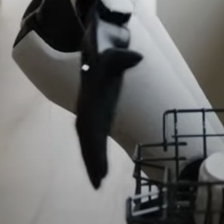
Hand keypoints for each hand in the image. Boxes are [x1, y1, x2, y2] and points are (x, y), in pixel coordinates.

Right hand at [75, 0, 142, 188]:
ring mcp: (91, 109)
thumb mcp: (114, 51)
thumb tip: (137, 57)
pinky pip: (94, 134)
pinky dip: (96, 151)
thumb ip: (123, 56)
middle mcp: (87, 105)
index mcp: (90, 97)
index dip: (94, 146)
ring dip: (91, 159)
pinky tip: (101, 167)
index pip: (91, 126)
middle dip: (91, 159)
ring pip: (88, 138)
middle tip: (97, 183)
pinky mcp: (97, 110)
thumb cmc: (106, 47)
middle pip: (87, 137)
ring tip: (97, 181)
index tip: (98, 165)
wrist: (95, 40)